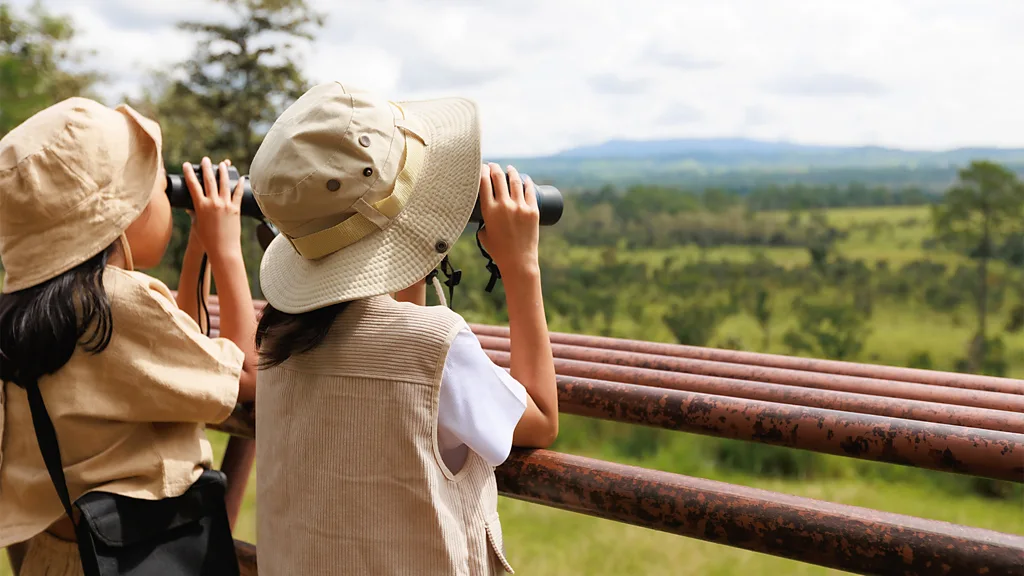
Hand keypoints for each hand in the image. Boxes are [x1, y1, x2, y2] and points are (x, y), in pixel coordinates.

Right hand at [183, 157, 243, 258]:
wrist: (223, 249)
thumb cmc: (207, 240)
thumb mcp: (197, 224)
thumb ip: (194, 213)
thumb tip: (190, 207)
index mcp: (201, 206)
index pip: (193, 185)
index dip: (189, 173)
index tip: (186, 164)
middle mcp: (213, 203)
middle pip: (210, 180)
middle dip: (207, 167)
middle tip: (205, 159)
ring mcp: (225, 205)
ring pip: (224, 184)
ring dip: (223, 172)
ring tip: (223, 164)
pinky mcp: (236, 209)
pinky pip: (238, 194)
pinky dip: (239, 185)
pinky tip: (240, 178)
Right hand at [477, 163, 539, 277]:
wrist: (518, 261)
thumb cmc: (499, 251)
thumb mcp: (484, 235)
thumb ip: (482, 223)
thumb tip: (484, 216)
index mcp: (489, 211)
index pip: (483, 182)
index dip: (481, 171)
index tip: (481, 168)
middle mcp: (504, 206)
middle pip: (498, 177)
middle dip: (495, 168)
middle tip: (494, 166)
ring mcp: (520, 207)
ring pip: (515, 181)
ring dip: (511, 172)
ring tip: (510, 169)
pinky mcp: (533, 211)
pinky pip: (529, 191)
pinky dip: (526, 182)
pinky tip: (525, 178)